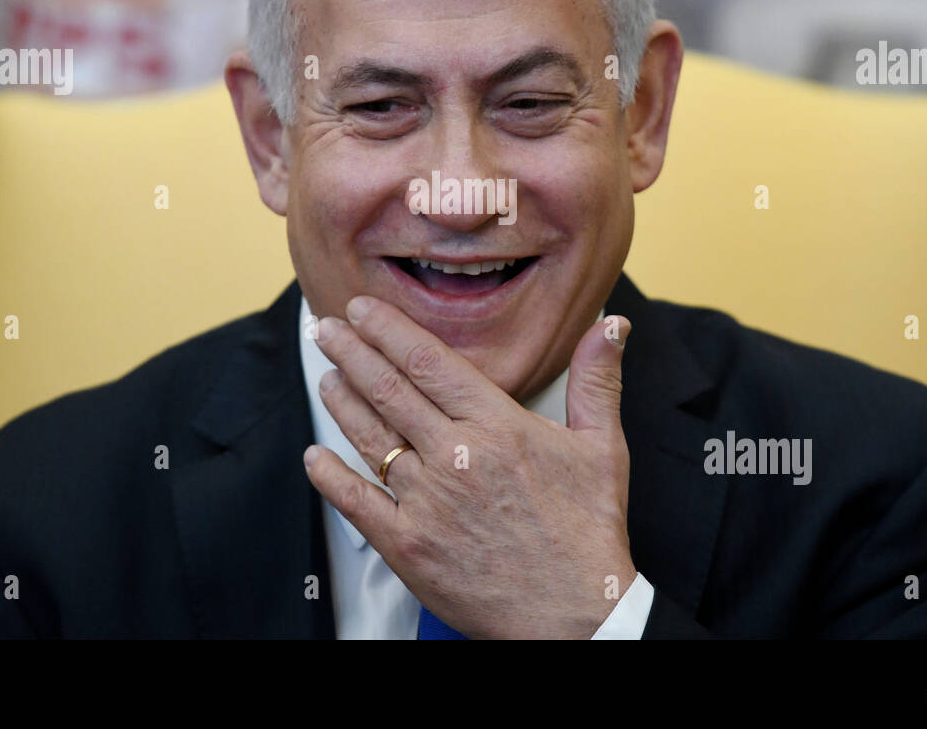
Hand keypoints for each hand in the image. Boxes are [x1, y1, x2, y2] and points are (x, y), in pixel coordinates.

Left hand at [304, 294, 635, 638]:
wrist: (576, 616)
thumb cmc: (589, 532)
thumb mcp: (603, 448)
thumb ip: (597, 380)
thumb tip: (610, 325)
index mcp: (498, 427)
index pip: (429, 362)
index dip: (389, 330)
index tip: (364, 310)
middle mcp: (456, 457)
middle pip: (389, 390)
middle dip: (352, 352)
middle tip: (328, 327)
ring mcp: (427, 503)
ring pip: (370, 438)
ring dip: (341, 402)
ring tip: (326, 375)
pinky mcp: (409, 546)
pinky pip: (357, 503)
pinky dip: (331, 477)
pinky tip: (316, 457)